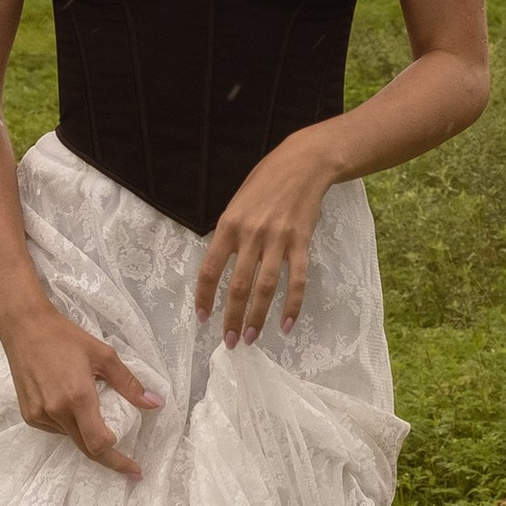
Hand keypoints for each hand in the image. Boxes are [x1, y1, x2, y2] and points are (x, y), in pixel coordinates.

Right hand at [0, 301, 163, 478]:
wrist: (24, 327)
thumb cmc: (66, 337)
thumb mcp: (104, 355)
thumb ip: (129, 383)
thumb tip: (155, 403)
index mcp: (78, 397)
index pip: (99, 443)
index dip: (118, 460)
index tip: (134, 469)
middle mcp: (56, 411)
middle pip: (86, 449)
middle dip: (109, 458)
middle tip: (128, 463)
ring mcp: (39, 415)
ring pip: (71, 438)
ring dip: (86, 433)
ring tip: (89, 407)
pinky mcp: (29, 415)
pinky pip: (56, 429)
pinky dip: (69, 424)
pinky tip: (69, 403)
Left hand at [196, 134, 336, 345]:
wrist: (302, 163)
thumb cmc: (265, 182)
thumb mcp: (237, 204)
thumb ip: (228, 234)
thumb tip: (220, 266)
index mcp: (229, 225)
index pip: (210, 269)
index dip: (204, 297)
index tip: (203, 318)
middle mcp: (251, 235)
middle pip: (238, 286)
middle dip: (232, 317)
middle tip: (229, 342)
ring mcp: (278, 239)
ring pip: (265, 288)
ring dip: (258, 317)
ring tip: (251, 338)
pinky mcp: (301, 242)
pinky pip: (297, 280)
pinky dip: (293, 305)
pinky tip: (287, 324)